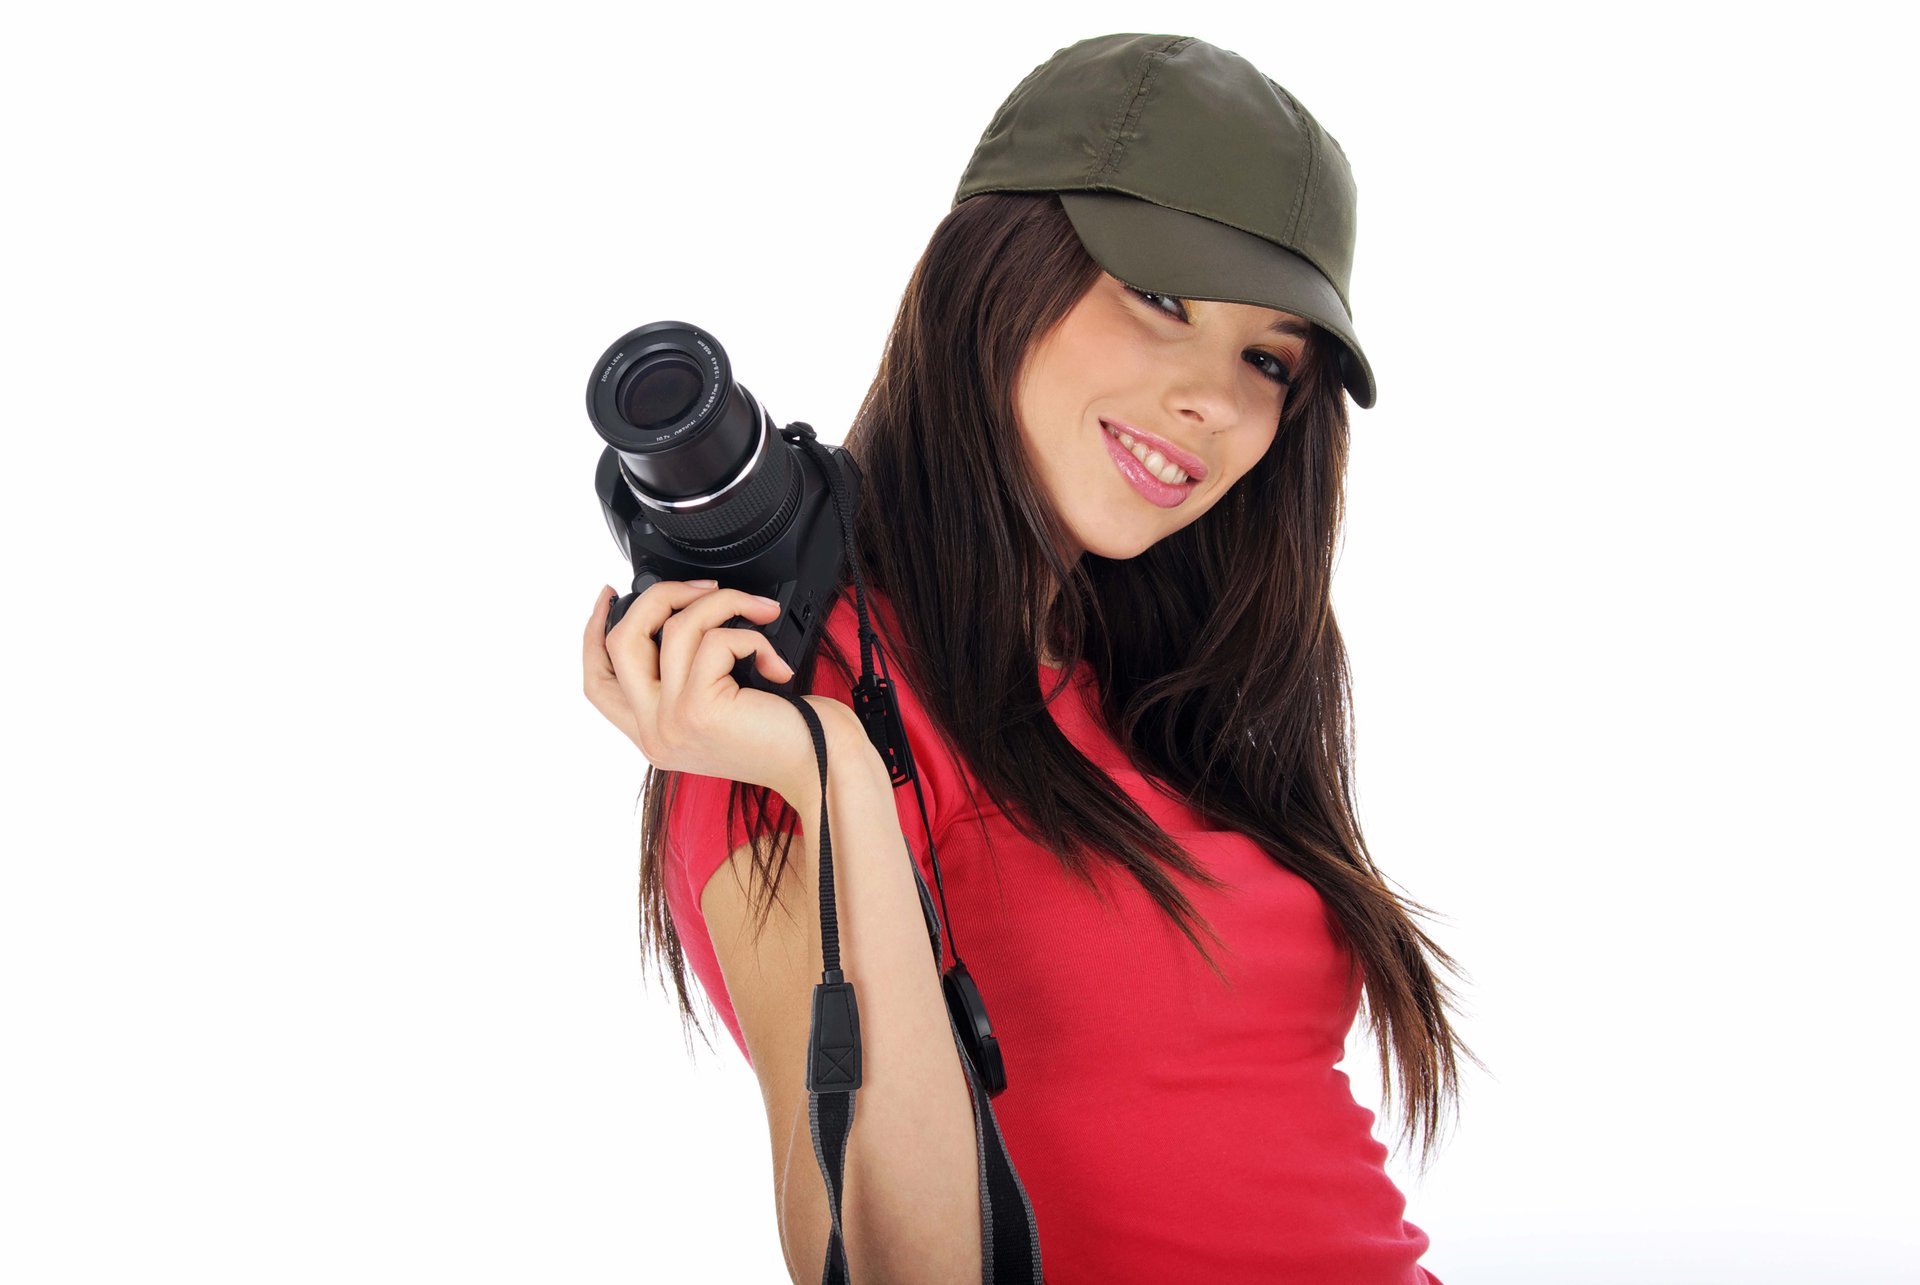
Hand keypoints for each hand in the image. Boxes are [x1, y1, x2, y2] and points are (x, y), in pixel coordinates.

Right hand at [583, 581, 858, 795]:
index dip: (593, 632)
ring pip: (675, 629)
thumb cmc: (783, 736)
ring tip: (760, 612)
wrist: (819, 768)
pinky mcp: (698, 709)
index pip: (598, 682)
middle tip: (706, 590)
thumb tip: (679, 617)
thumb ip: (684, 679)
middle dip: (662, 597)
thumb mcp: (718, 708)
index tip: (610, 596)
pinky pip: (716, 641)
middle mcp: (653, 734)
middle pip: (622, 641)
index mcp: (652, 733)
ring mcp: (670, 723)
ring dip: (724, 605)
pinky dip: (752, 637)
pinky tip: (774, 663)